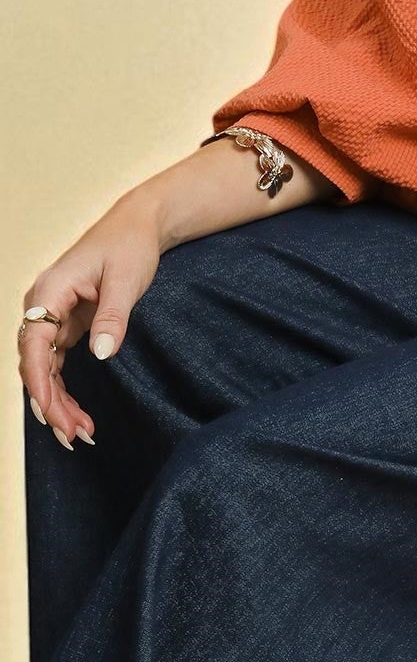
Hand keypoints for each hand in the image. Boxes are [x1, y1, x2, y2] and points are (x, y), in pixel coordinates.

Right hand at [18, 193, 162, 447]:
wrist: (139, 226)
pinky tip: (77, 414)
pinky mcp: (66, 325)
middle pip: (34, 364)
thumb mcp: (126, 279)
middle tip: (73, 435)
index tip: (51, 413)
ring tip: (79, 433)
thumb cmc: (130, 245)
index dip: (38, 382)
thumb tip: (102, 354)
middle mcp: (42, 306)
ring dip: (57, 402)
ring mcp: (52, 317)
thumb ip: (113, 316)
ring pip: (44, 369)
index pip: (33, 344)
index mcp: (48, 291)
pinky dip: (65, 389)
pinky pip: (57, 365)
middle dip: (50, 402)